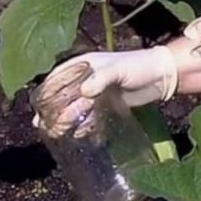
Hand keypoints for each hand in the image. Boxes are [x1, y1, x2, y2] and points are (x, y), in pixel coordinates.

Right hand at [32, 46, 178, 137]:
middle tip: (45, 126)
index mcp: (85, 65)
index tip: (38, 106)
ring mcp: (99, 93)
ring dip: (67, 119)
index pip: (59, 77)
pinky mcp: (110, 105)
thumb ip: (101, 79)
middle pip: (65, 95)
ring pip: (77, 107)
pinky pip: (92, 116)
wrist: (162, 77)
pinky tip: (80, 135)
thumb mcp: (119, 70)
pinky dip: (85, 125)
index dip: (47, 91)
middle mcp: (89, 78)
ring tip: (59, 132)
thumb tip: (84, 93)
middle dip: (53, 110)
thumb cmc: (139, 67)